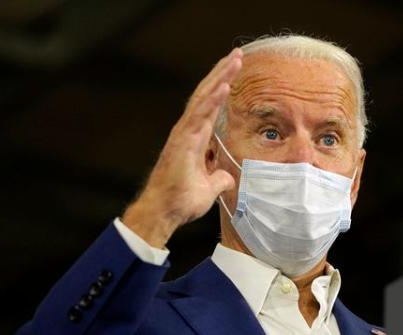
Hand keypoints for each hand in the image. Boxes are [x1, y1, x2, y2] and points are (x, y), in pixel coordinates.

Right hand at [121, 49, 242, 247]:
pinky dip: (211, 100)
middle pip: (207, 95)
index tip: (235, 71)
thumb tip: (227, 177)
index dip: (222, 87)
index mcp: (195, 138)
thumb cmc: (181, 200)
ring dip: (219, 78)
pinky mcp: (182, 141)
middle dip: (222, 73)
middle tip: (238, 55)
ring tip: (233, 60)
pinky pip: (199, 116)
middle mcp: (188, 131)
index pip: (211, 106)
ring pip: (203, 98)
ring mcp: (184, 134)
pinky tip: (224, 86)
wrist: (165, 211)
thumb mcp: (210, 189)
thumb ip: (219, 179)